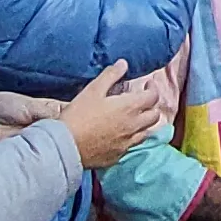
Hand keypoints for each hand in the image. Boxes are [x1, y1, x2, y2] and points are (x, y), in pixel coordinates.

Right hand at [58, 60, 175, 167]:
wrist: (66, 146)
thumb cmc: (79, 116)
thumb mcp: (93, 90)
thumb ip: (110, 75)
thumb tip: (123, 64)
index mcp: (129, 108)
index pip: (153, 97)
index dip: (153, 89)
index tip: (147, 85)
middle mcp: (133, 127)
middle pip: (155, 116)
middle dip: (152, 106)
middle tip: (142, 101)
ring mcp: (127, 144)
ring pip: (146, 133)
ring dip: (144, 123)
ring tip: (134, 117)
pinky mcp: (118, 156)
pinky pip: (131, 146)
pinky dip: (131, 138)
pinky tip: (121, 135)